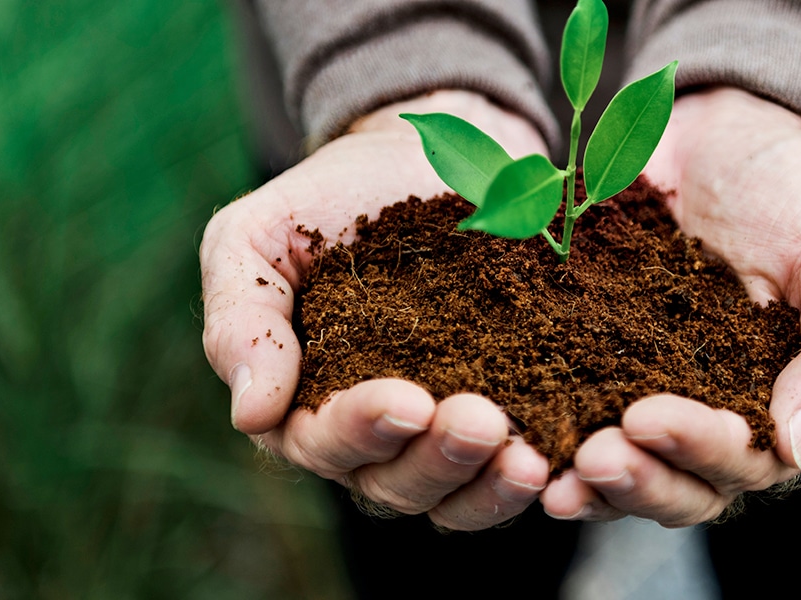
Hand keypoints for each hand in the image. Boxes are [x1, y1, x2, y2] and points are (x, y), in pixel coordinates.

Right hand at [200, 91, 554, 528]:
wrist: (418, 155)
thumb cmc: (323, 200)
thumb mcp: (254, 239)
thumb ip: (240, 320)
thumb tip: (251, 416)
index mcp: (301, 402)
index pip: (320, 441)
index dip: (361, 430)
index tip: (407, 400)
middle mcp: (369, 435)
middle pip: (392, 483)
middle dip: (435, 461)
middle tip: (480, 422)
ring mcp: (435, 431)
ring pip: (453, 495)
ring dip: (486, 485)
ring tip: (526, 457)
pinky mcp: (502, 411)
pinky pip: (508, 472)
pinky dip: (529, 477)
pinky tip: (559, 459)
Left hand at [541, 87, 800, 525]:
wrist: (713, 139)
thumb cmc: (792, 203)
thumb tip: (797, 446)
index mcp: (769, 411)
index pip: (741, 463)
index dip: (696, 451)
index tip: (646, 419)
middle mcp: (700, 419)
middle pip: (672, 486)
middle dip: (632, 481)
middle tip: (591, 456)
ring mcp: (634, 395)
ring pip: (613, 467)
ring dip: (581, 480)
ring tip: (542, 471)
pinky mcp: (578, 364)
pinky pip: (556, 411)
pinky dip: (535, 430)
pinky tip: (507, 433)